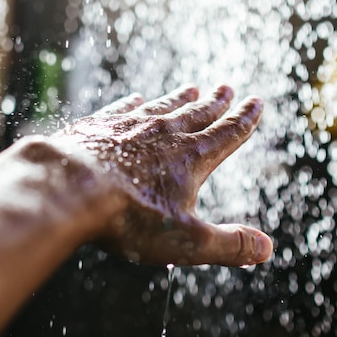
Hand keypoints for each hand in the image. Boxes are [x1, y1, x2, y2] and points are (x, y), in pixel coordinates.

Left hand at [54, 85, 272, 266]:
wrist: (70, 187)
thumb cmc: (129, 217)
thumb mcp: (186, 241)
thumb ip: (228, 244)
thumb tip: (267, 248)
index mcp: (191, 159)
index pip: (226, 134)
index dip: (245, 119)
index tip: (256, 101)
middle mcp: (163, 135)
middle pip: (197, 114)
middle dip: (216, 103)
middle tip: (227, 88)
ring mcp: (129, 127)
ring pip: (162, 108)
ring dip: (179, 99)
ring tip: (191, 88)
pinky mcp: (98, 127)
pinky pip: (122, 110)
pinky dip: (133, 103)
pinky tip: (136, 98)